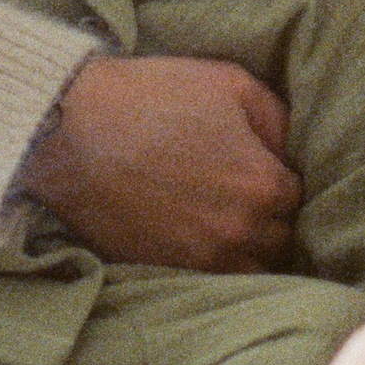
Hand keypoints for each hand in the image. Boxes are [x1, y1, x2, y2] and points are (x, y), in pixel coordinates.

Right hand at [29, 53, 300, 269]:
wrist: (68, 130)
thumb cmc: (150, 97)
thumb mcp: (231, 83)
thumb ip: (277, 119)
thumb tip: (291, 149)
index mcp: (262, 184)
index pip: (296, 195)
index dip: (279, 176)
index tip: (259, 165)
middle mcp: (240, 231)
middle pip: (279, 237)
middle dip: (268, 215)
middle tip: (242, 193)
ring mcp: (201, 259)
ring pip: (250, 269)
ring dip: (246, 247)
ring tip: (224, 221)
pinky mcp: (165, 272)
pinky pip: (210, 281)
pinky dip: (212, 263)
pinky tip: (197, 237)